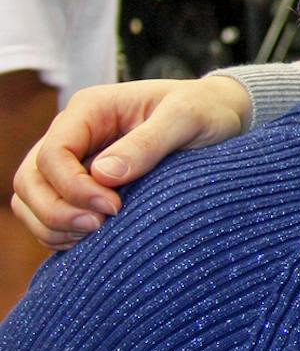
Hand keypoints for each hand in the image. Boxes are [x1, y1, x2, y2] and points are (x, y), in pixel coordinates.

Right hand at [10, 77, 251, 248]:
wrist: (219, 116)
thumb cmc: (205, 110)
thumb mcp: (187, 118)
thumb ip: (148, 143)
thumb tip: (104, 175)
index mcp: (90, 109)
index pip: (53, 154)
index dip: (73, 187)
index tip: (113, 207)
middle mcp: (73, 133)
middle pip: (30, 179)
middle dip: (55, 211)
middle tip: (99, 227)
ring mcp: (72, 160)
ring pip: (30, 200)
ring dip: (52, 226)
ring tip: (96, 236)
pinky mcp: (79, 185)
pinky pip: (47, 214)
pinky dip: (59, 233)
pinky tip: (93, 241)